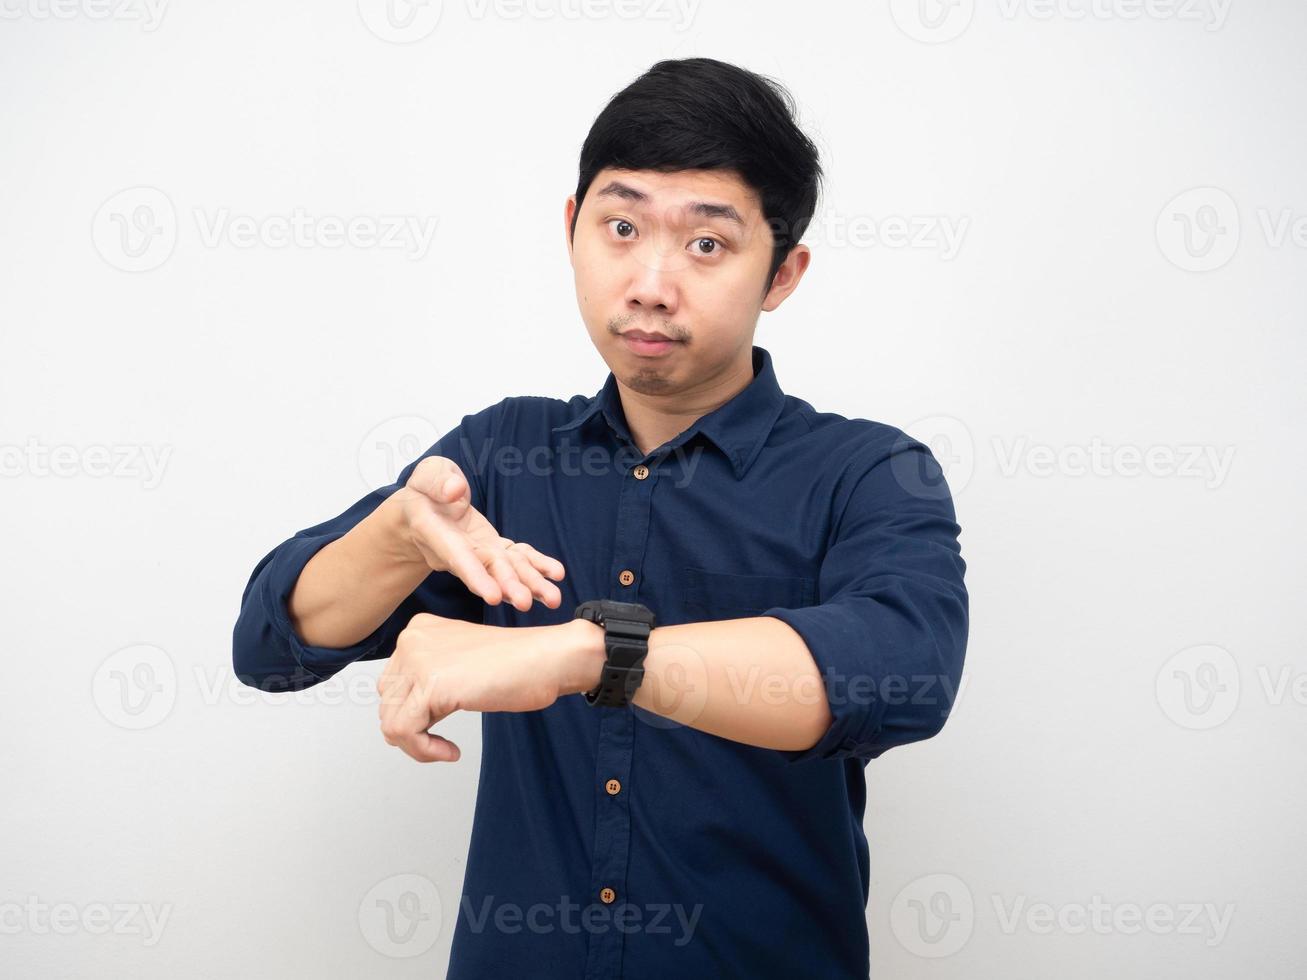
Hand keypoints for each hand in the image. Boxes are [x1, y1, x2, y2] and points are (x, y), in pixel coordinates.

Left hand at [376, 614, 598, 762]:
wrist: (548, 658)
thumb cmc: (518, 665)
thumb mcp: (459, 665)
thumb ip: (429, 680)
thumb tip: (396, 722)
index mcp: (419, 630)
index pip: (392, 684)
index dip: (412, 713)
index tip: (440, 725)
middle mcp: (412, 640)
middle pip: (388, 702)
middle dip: (412, 730)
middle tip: (441, 742)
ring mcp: (419, 660)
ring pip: (390, 720)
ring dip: (417, 745)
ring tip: (444, 749)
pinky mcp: (432, 685)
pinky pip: (403, 732)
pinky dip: (424, 751)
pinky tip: (450, 751)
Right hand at [393, 455, 564, 611]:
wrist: (423, 510)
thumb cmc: (424, 490)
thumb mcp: (426, 474)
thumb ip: (438, 481)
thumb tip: (456, 491)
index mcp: (435, 532)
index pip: (456, 556)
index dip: (475, 576)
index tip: (493, 595)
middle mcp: (458, 551)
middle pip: (485, 570)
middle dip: (507, 586)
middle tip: (526, 602)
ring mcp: (478, 553)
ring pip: (505, 570)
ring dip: (529, 584)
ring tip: (552, 598)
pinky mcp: (493, 550)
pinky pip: (516, 559)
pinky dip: (536, 566)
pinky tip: (556, 574)